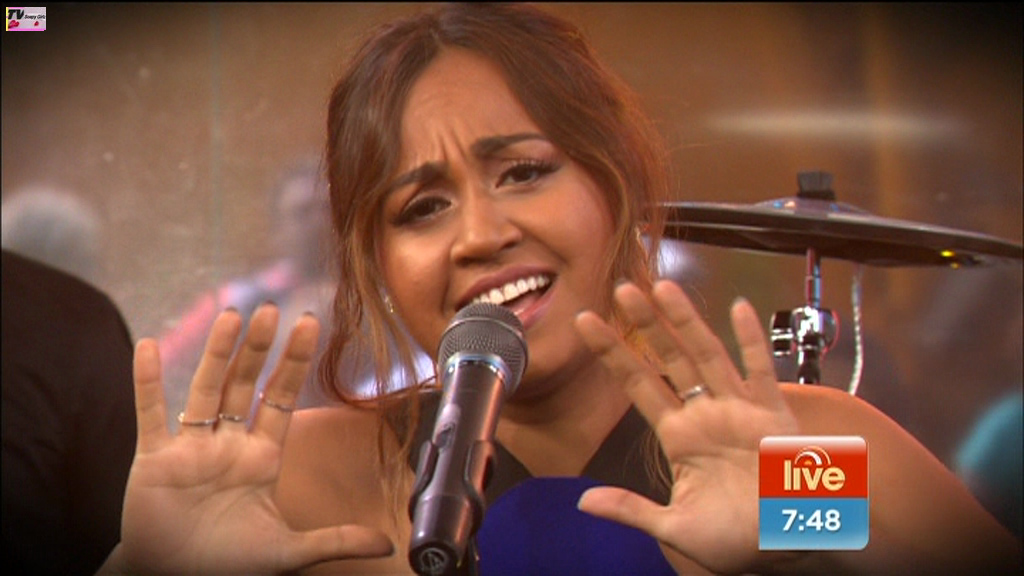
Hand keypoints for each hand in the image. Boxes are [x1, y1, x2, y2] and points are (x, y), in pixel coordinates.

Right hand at [115, 304, 392, 574]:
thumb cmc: (229, 564)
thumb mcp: (288, 551)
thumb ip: (335, 539)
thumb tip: (388, 543)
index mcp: (262, 458)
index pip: (280, 399)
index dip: (293, 363)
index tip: (308, 324)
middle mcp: (229, 444)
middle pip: (245, 385)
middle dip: (259, 350)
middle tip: (272, 309)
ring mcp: (191, 448)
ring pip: (205, 390)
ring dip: (216, 354)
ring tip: (232, 316)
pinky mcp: (155, 459)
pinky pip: (151, 414)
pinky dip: (148, 381)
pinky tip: (149, 346)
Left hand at [575, 280, 798, 574]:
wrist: (789, 548)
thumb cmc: (737, 539)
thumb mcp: (676, 527)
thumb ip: (632, 509)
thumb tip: (584, 501)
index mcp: (679, 436)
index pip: (638, 383)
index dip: (612, 352)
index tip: (586, 321)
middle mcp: (705, 414)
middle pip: (670, 358)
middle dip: (647, 323)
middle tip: (623, 288)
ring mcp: (738, 410)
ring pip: (708, 355)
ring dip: (687, 321)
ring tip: (664, 287)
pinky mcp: (773, 417)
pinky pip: (761, 373)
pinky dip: (751, 341)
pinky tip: (738, 308)